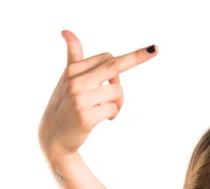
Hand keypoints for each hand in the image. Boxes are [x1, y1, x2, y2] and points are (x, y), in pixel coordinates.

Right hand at [38, 30, 157, 162]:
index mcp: (72, 70)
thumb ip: (73, 56)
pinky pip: (113, 109)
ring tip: (107, 109)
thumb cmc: (65, 105)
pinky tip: (103, 119)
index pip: (107, 58)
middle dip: (138, 57)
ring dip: (119, 102)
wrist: (53, 136)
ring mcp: (79, 99)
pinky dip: (113, 114)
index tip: (151, 49)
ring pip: (117, 91)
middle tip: (156, 49)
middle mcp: (74, 82)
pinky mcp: (85, 116)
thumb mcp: (67, 79)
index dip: (122, 64)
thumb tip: (67, 31)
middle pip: (114, 66)